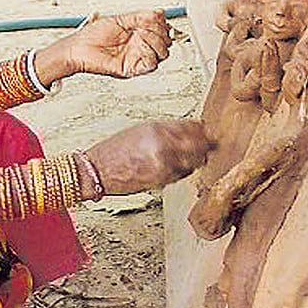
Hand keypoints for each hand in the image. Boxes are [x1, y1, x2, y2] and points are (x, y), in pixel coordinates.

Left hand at [37, 10, 173, 83]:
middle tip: (146, 27)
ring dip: (156, 42)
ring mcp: (136, 58)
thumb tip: (159, 12)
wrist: (78, 48)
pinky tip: (140, 45)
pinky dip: (150, 54)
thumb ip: (140, 16)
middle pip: (165, 43)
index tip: (156, 18)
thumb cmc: (92, 36)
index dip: (163, 24)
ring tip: (141, 35)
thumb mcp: (119, 20)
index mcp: (137, 36)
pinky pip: (150, 65)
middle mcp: (139, 48)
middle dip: (161, 32)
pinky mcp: (131, 68)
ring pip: (162, 54)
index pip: (162, 32)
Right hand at [86, 119, 214, 194]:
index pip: (193, 127)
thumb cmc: (115, 150)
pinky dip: (183, 171)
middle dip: (206, 145)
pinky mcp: (163, 181)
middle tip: (209, 145)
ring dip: (195, 159)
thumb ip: (167, 129)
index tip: (206, 131)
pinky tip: (173, 166)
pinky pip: (182, 174)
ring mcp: (164, 165)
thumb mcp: (141, 130)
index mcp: (157, 129)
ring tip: (186, 156)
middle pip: (200, 145)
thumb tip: (192, 129)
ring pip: (194, 162)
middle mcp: (163, 146)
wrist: (98, 170)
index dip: (203, 129)